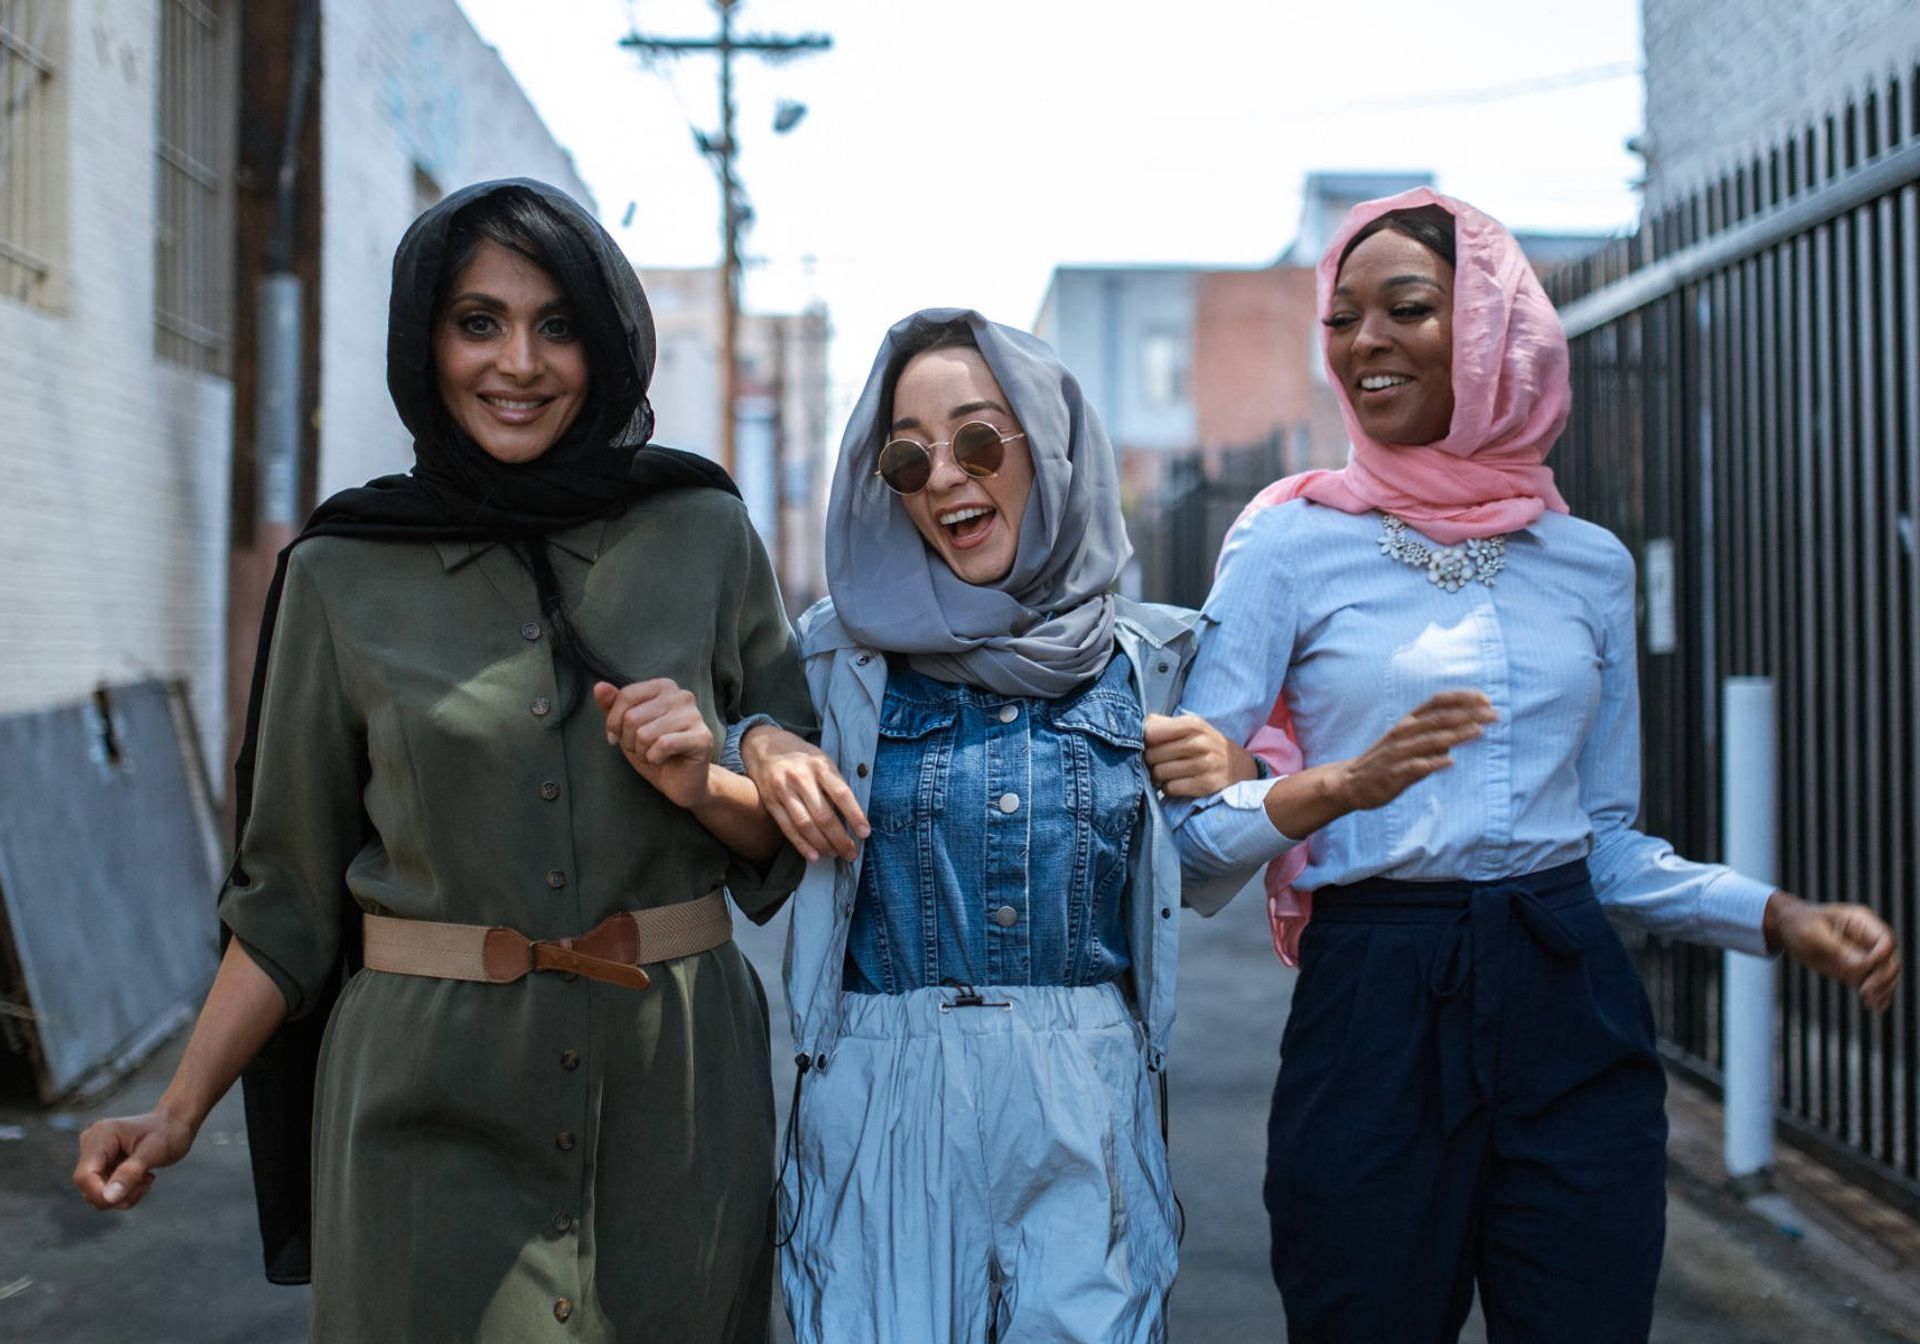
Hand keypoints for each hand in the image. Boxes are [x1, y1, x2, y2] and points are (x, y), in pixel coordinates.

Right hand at [73, 1105, 195, 1210]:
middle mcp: (91, 1143)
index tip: (127, 1199)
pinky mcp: (100, 1165)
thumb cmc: (168, 1133)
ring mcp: (94, 1155)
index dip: (100, 1194)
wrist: (174, 1125)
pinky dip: (124, 1193)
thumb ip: (130, 1173)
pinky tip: (142, 1179)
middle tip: (147, 1183)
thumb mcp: (155, 1152)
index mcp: (101, 1135)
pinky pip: (104, 1191)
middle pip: (88, 1187)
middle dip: (118, 1195)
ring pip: (96, 1193)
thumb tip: (108, 1198)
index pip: (85, 1175)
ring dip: (124, 1195)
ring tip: (147, 1178)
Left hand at [593, 679, 714, 809]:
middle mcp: (682, 696)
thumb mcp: (625, 727)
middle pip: (633, 717)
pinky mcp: (702, 738)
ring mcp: (695, 716)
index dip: (614, 721)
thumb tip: (599, 687)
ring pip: (645, 734)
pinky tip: (662, 760)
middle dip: (629, 740)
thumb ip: (612, 706)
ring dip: (642, 752)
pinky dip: (654, 759)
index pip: (627, 695)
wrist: (680, 781)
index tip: (617, 737)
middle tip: (642, 749)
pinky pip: (663, 745)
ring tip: (653, 754)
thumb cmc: (652, 750)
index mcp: (665, 686)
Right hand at [740, 723, 868, 862]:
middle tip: (851, 854)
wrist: (764, 745)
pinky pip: (787, 828)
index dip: (855, 815)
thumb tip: (851, 815)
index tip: (865, 833)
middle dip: (840, 839)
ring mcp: (783, 790)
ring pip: (805, 824)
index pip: (841, 794)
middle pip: (823, 815)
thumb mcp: (822, 760)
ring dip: (822, 844)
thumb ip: (834, 783)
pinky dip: (801, 844)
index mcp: (819, 765)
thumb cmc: (801, 756)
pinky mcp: (770, 802)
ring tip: (835, 854)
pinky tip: (813, 856)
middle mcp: (801, 778)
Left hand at [1145, 713, 1258, 796]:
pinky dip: (1169, 789)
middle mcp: (1199, 743)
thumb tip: (1134, 726)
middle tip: (1158, 762)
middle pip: (1152, 755)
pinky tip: (1177, 783)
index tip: (1149, 745)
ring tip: (1168, 773)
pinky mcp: (1205, 785)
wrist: (1238, 766)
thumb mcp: (1190, 727)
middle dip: (1150, 761)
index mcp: (1193, 724)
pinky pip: (1170, 789)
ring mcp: (1204, 765)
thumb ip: (1162, 723)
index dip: (1144, 742)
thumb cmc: (1205, 744)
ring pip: (1159, 774)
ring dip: (1159, 777)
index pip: (1150, 733)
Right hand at [1330, 690, 1495, 812]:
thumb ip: (1436, 735)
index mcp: (1409, 722)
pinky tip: (1449, 761)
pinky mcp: (1394, 773)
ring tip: (1479, 732)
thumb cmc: (1387, 760)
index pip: (1438, 701)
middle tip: (1495, 715)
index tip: (1486, 699)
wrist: (1351, 782)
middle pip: (1440, 718)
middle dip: (1469, 715)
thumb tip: (1464, 732)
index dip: (1462, 697)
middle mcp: (1404, 732)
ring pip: (1431, 740)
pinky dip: (1433, 762)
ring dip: (1456, 735)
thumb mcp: (1410, 742)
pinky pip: (1416, 766)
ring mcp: (1398, 752)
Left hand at [1765, 892, 1899, 1011]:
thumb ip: (1838, 948)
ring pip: (1887, 974)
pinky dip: (1879, 995)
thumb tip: (1863, 965)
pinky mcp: (1858, 969)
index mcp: (1862, 921)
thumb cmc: (1799, 925)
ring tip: (1870, 1002)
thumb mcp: (1813, 934)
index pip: (1887, 940)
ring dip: (1884, 989)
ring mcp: (1865, 954)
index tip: (1863, 968)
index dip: (1881, 957)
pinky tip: (1876, 1007)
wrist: (1788, 928)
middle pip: (1891, 959)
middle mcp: (1868, 938)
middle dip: (1883, 977)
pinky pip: (1876, 983)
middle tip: (1865, 991)